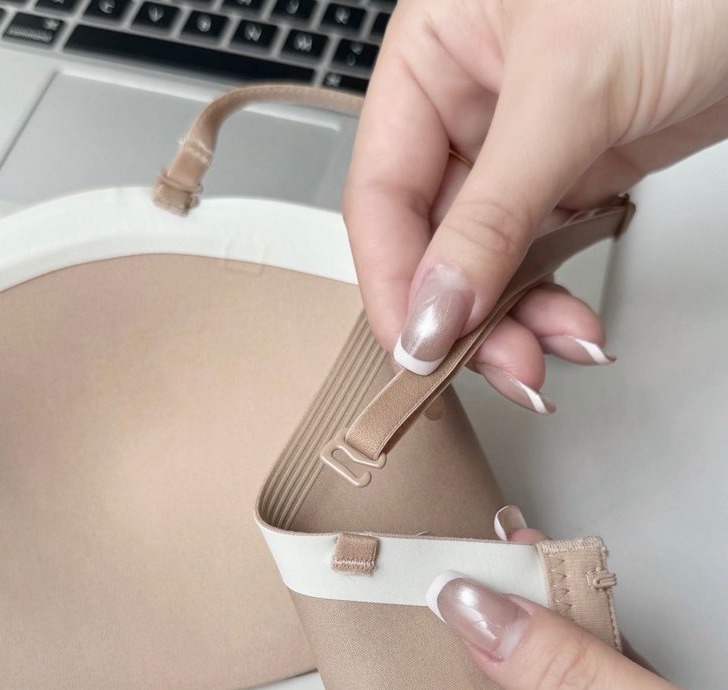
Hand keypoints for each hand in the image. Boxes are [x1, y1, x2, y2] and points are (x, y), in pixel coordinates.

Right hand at [344, 0, 727, 408]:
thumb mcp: (570, 91)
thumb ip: (493, 211)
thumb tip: (435, 307)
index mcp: (431, 57)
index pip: (381, 194)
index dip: (395, 282)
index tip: (420, 350)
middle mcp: (467, 104)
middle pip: (433, 242)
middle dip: (467, 315)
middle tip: (503, 365)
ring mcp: (522, 146)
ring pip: (490, 262)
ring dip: (516, 320)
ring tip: (549, 355)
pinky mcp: (575, 173)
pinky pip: (544, 256)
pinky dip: (555, 300)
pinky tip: (572, 327)